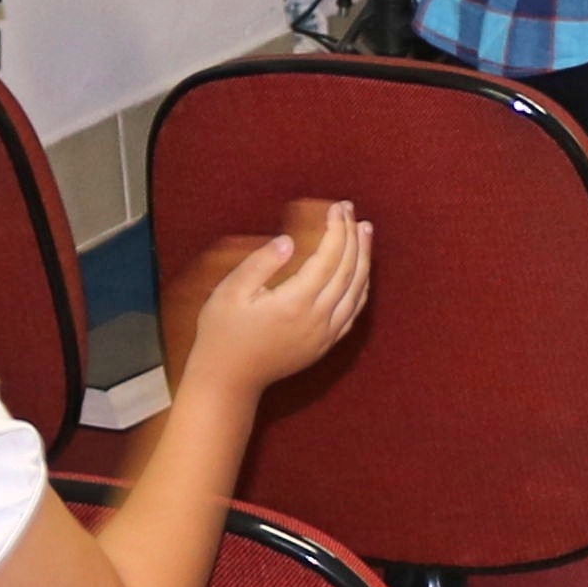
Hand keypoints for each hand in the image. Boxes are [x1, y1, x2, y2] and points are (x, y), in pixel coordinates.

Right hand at [185, 204, 375, 394]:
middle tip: (352, 211)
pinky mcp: (325, 345)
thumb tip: (289, 240)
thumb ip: (261, 263)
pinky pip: (353, 312)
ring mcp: (324, 335)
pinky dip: (361, 287)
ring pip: (356, 291)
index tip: (338, 207)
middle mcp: (317, 320)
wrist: (228, 380)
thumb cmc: (222, 333)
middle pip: (347, 271)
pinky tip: (361, 271)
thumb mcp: (230, 292)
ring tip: (365, 231)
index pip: (328, 258)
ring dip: (364, 258)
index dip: (337, 229)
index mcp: (294, 303)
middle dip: (352, 237)